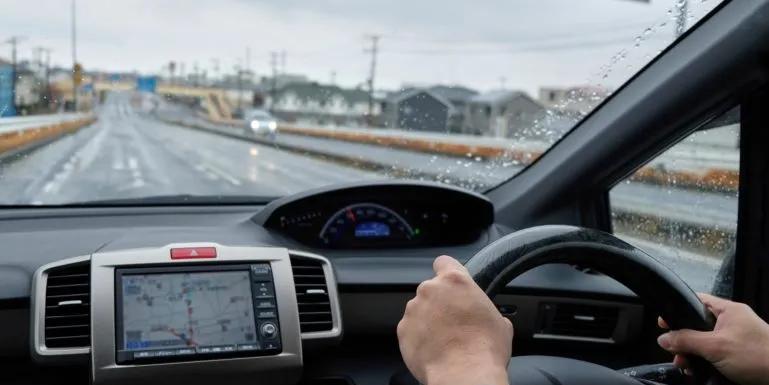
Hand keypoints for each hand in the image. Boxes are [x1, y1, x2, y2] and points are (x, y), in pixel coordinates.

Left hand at [397, 255, 512, 384]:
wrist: (464, 374)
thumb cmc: (484, 349)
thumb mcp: (499, 322)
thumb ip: (487, 309)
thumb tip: (488, 318)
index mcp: (455, 281)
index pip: (444, 261)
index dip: (447, 270)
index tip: (450, 281)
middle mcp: (430, 290)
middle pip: (432, 289)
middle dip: (440, 302)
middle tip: (454, 321)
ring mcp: (413, 310)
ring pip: (419, 309)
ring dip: (428, 320)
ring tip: (444, 339)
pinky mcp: (402, 331)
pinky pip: (410, 329)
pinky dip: (418, 336)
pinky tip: (434, 349)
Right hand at [657, 293, 768, 384]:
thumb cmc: (758, 356)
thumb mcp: (715, 346)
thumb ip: (686, 340)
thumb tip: (664, 338)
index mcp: (728, 310)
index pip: (696, 301)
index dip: (678, 310)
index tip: (664, 323)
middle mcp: (732, 322)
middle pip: (697, 326)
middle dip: (684, 341)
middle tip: (676, 353)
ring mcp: (736, 339)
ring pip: (705, 343)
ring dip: (693, 355)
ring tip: (687, 367)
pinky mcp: (739, 355)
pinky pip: (715, 355)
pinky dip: (705, 363)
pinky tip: (699, 371)